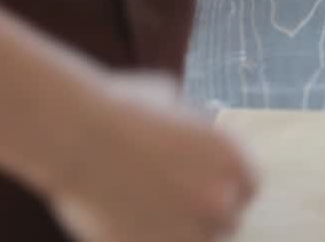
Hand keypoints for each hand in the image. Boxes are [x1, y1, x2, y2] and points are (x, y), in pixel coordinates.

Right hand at [48, 73, 258, 241]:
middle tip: (172, 200)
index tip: (207, 186)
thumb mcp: (167, 96)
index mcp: (231, 159)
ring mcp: (186, 234)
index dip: (227, 187)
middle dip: (203, 212)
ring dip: (175, 231)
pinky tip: (123, 219)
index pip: (249, 187)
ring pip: (192, 240)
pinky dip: (143, 237)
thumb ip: (187, 120)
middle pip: (226, 221)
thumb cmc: (117, 105)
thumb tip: (186, 120)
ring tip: (144, 208)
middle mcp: (218, 201)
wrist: (76, 135)